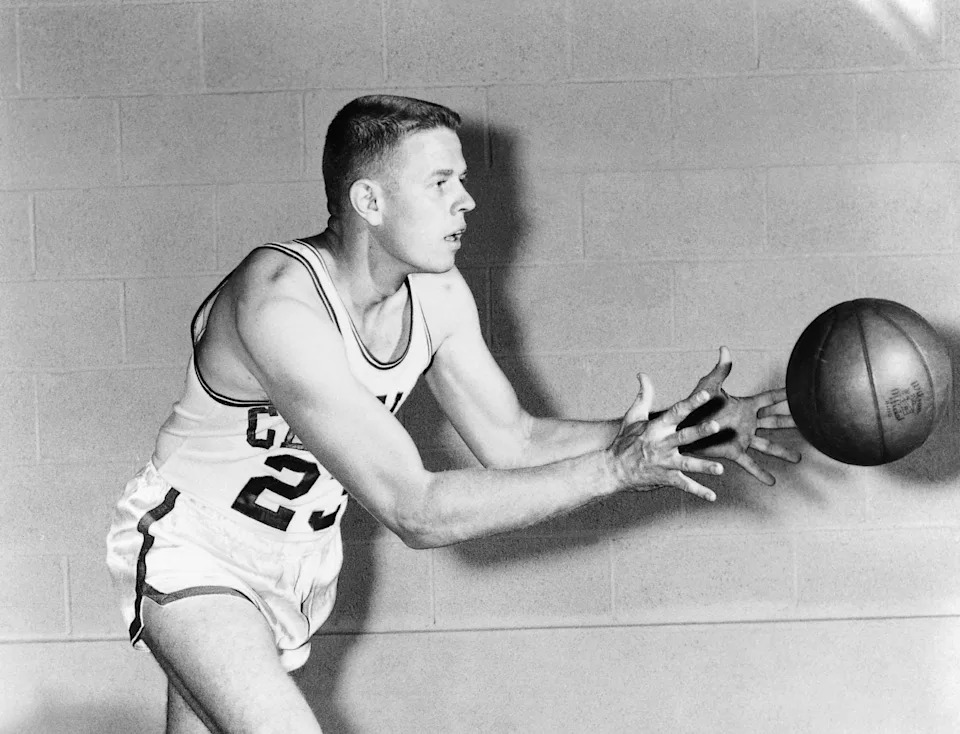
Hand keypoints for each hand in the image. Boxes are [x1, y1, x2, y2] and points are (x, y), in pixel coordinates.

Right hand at [609, 374, 724, 501]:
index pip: (676, 412)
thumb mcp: (632, 417)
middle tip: (716, 426)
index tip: (706, 394)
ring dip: (703, 467)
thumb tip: (642, 374)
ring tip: (720, 469)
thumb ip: (643, 395)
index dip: (691, 403)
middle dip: (700, 432)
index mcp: (656, 427)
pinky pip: (683, 485)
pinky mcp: (664, 478)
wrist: (612, 469)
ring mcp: (663, 462)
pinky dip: (697, 492)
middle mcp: (661, 444)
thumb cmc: (624, 442)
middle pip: (683, 436)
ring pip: (686, 464)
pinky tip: (712, 497)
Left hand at [680, 347, 800, 485]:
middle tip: (810, 425)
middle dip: (791, 423)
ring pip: (767, 446)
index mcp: (744, 406)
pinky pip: (749, 464)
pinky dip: (760, 473)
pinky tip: (771, 481)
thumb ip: (720, 370)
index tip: (801, 393)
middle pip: (775, 422)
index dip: (784, 396)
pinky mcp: (732, 451)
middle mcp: (746, 422)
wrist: (681, 425)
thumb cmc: (694, 404)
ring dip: (782, 452)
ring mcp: (741, 438)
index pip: (769, 399)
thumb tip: (724, 349)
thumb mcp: (709, 386)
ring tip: (798, 459)